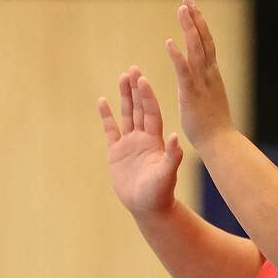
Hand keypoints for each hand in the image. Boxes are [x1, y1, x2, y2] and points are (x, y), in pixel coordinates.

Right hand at [98, 66, 183, 216]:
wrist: (148, 209)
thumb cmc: (160, 194)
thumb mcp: (167, 174)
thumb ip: (171, 156)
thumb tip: (175, 138)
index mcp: (156, 141)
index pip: (151, 113)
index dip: (147, 97)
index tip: (143, 80)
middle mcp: (143, 138)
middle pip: (139, 108)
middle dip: (136, 90)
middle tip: (133, 69)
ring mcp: (129, 144)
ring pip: (126, 115)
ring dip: (124, 97)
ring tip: (122, 76)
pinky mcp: (116, 152)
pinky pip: (110, 130)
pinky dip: (106, 116)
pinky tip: (102, 101)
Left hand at [166, 0, 234, 149]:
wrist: (220, 142)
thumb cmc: (214, 126)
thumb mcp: (211, 98)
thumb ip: (206, 85)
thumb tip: (204, 78)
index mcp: (213, 75)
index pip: (207, 44)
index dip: (200, 25)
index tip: (193, 8)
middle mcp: (209, 74)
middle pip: (203, 40)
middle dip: (195, 18)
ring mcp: (201, 83)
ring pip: (196, 49)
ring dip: (189, 28)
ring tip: (182, 9)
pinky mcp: (191, 94)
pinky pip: (184, 71)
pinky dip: (177, 56)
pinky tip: (169, 41)